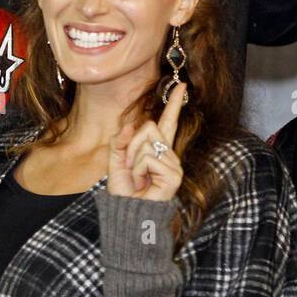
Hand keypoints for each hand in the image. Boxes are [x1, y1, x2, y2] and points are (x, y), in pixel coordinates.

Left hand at [107, 82, 185, 200]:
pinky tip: (144, 181)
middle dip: (132, 144)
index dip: (174, 104)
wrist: (127, 211)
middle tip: (131, 167)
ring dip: (134, 160)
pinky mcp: (174, 174)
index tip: (181, 85)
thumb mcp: (115, 161)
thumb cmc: (124, 190)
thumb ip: (120, 141)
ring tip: (137, 176)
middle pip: (149, 126)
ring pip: (147, 142)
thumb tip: (131, 125)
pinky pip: (149, 157)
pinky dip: (139, 168)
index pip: (166, 122)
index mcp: (156, 149)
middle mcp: (168, 153)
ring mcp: (173, 164)